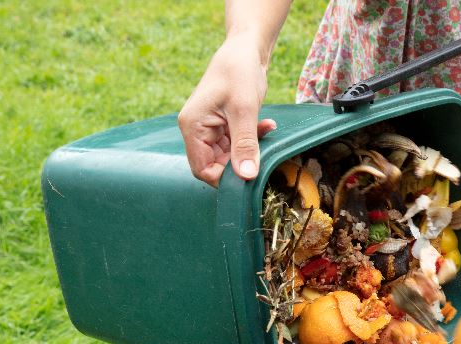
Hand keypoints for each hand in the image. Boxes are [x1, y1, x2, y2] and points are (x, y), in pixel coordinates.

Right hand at [178, 34, 276, 186]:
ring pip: (229, 156)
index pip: (201, 169)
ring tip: (265, 130)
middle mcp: (197, 130)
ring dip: (250, 149)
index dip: (224, 178)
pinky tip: (267, 125)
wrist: (245, 48)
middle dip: (240, 163)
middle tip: (262, 155)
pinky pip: (237, 143)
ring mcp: (210, 128)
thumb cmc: (239, 72)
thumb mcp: (244, 110)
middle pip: (215, 165)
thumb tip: (247, 176)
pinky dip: (253, 139)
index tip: (248, 175)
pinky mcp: (223, 125)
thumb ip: (245, 145)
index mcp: (193, 127)